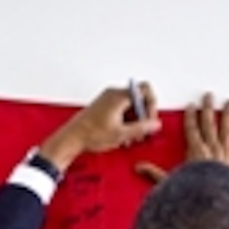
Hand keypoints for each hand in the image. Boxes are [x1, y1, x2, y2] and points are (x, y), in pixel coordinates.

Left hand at [39, 83, 160, 172]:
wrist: (73, 138)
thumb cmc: (90, 134)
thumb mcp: (121, 134)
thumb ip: (142, 128)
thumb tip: (155, 124)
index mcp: (118, 96)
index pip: (145, 90)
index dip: (151, 105)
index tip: (150, 119)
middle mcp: (113, 94)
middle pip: (139, 100)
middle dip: (143, 117)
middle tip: (142, 132)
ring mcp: (108, 100)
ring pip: (131, 107)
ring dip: (135, 122)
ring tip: (131, 137)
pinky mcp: (104, 107)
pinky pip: (122, 110)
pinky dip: (126, 122)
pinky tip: (123, 135)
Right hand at [136, 92, 228, 183]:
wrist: (215, 201)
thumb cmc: (195, 192)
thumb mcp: (170, 183)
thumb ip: (155, 174)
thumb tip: (139, 169)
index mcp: (195, 150)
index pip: (191, 128)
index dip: (190, 116)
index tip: (191, 106)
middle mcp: (211, 148)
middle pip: (209, 123)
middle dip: (208, 108)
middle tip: (209, 97)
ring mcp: (224, 152)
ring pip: (226, 128)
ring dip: (227, 114)